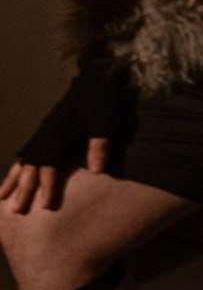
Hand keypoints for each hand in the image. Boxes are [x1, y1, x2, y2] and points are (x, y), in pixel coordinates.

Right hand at [8, 55, 133, 213]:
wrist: (95, 79)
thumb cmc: (101, 100)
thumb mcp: (105, 120)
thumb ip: (100, 144)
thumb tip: (97, 171)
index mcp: (58, 133)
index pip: (50, 165)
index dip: (48, 185)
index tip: (46, 205)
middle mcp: (45, 135)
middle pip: (31, 166)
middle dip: (24, 189)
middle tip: (18, 211)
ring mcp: (42, 133)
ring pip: (24, 160)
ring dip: (14, 180)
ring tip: (1, 199)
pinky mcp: (44, 132)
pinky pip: (26, 153)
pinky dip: (16, 167)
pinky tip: (11, 179)